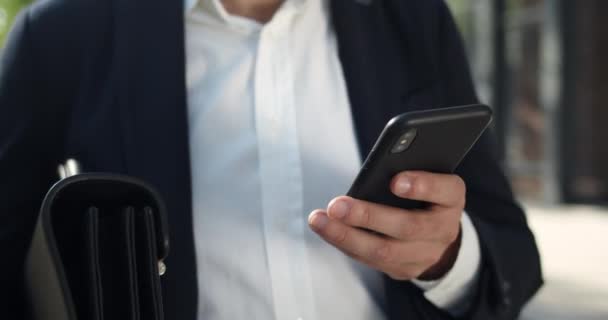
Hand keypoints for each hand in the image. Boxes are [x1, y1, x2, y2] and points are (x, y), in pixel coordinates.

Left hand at [308, 171, 464, 279]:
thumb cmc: (423, 193)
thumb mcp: (426, 175)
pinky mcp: (405, 270)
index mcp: (452, 198)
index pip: (446, 190)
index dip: (422, 186)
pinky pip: (371, 260)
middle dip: (368, 216)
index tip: (395, 180)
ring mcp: (426, 254)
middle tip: (336, 205)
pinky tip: (325, 228)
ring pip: (385, 252)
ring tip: (319, 220)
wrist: (438, 234)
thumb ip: (408, 168)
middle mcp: (444, 229)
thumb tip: (375, 166)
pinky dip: (345, 243)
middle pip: (408, 227)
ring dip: (346, 236)